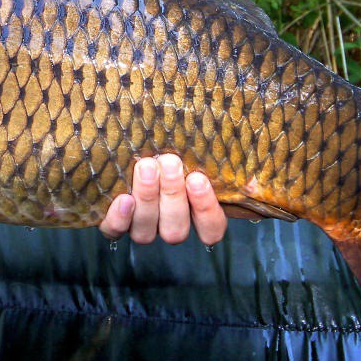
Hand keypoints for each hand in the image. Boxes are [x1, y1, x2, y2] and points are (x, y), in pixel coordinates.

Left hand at [99, 153, 226, 245]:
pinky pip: (115, 232)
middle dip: (173, 195)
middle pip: (176, 230)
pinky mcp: (114, 223)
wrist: (127, 141)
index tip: (199, 179)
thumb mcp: (194, 144)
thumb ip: (213, 148)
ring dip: (148, 199)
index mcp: (195, 213)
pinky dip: (119, 219)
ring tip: (147, 166)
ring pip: (147, 232)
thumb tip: (246, 128)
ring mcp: (142, 227)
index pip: (211, 230)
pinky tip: (122, 198)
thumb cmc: (166, 141)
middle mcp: (169, 225)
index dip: (206, 210)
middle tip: (170, 162)